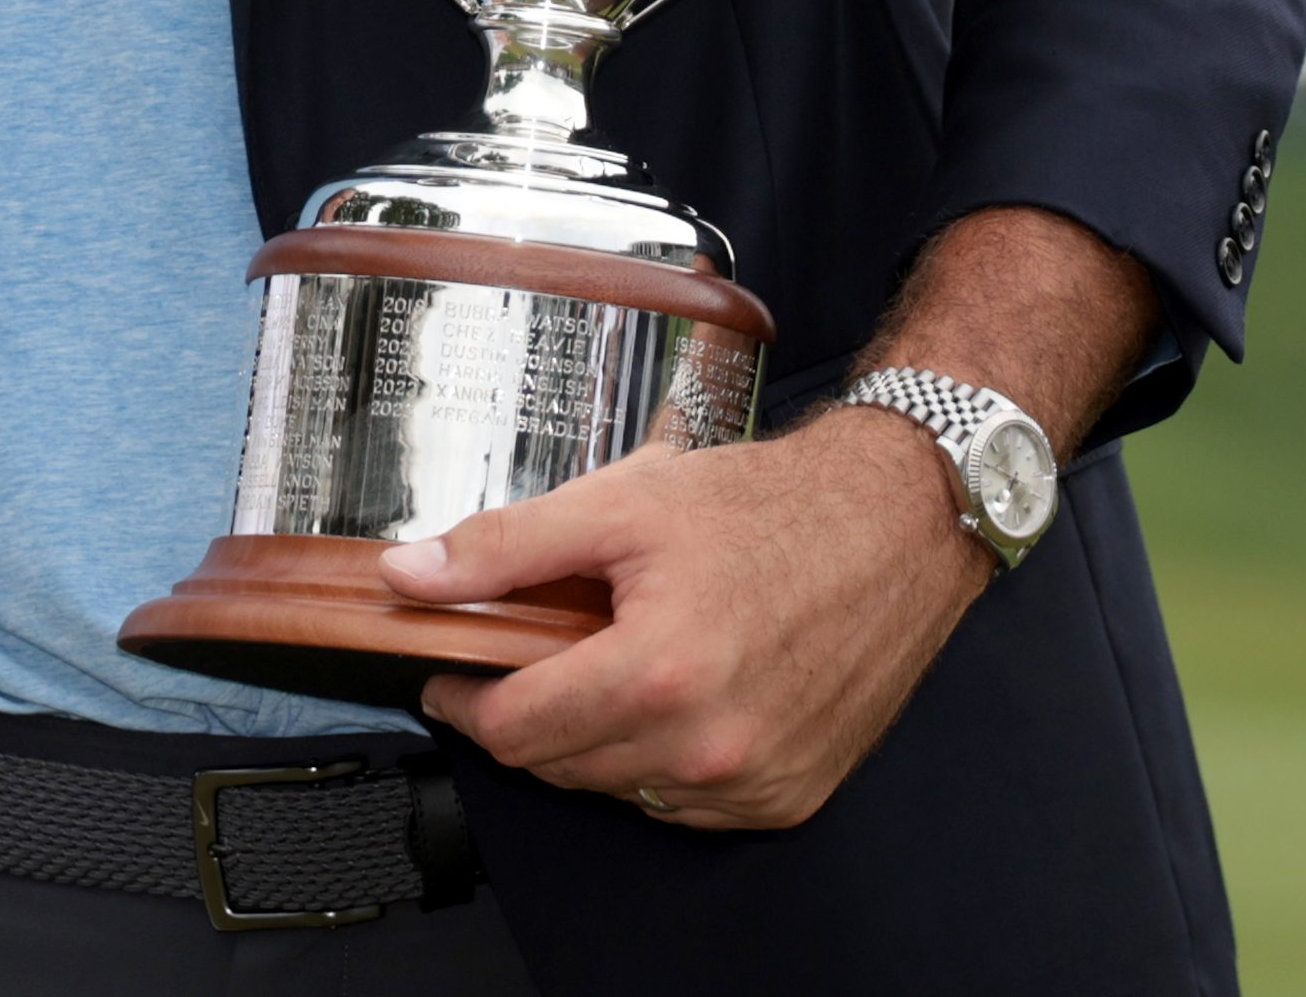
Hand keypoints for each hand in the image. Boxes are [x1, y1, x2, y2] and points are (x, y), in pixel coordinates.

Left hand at [384, 413, 986, 831]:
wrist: (894, 526)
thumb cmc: (768, 508)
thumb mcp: (620, 504)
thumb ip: (503, 548)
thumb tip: (410, 578)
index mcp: (657, 675)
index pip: (513, 730)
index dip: (464, 700)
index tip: (453, 672)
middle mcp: (706, 748)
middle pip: (559, 765)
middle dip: (530, 711)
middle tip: (539, 649)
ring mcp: (750, 782)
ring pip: (617, 788)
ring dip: (595, 737)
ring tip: (616, 658)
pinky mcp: (787, 796)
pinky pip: (683, 801)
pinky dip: (660, 758)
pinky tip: (676, 693)